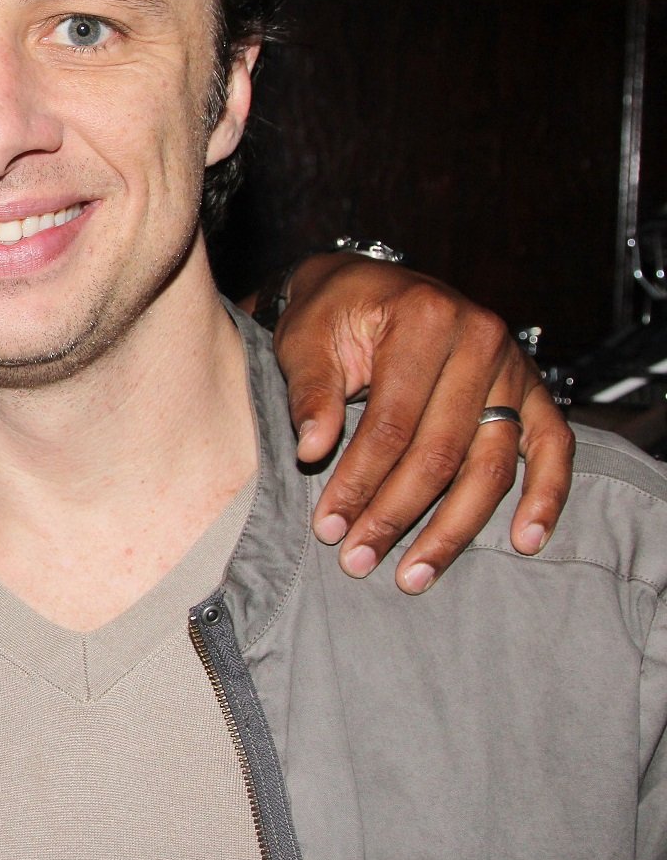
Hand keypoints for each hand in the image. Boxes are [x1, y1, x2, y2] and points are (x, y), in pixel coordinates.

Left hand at [269, 252, 573, 592]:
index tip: (329, 527)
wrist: (365, 284)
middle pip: (441, 452)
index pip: (392, 424)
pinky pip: (552, 447)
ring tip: (415, 575)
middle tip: (359, 561)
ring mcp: (513, 367)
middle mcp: (480, 340)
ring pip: (491, 464)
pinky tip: (527, 540)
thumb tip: (311, 450)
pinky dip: (545, 496)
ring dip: (453, 528)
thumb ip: (311, 392)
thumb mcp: (307, 339)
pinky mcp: (531, 390)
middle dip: (396, 515)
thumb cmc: (332, 313)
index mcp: (424, 320)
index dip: (359, 482)